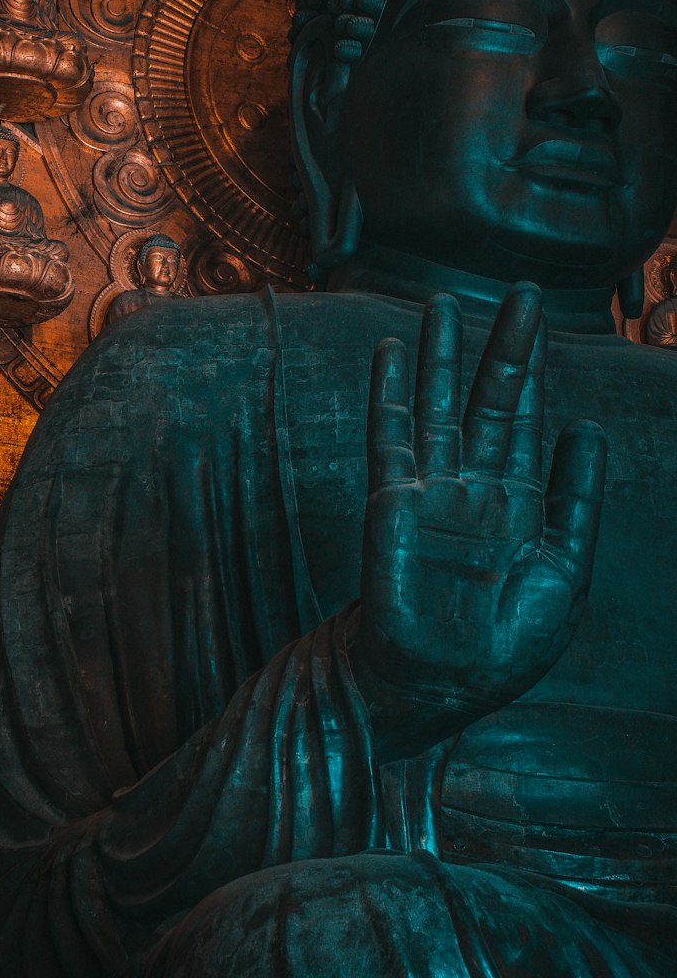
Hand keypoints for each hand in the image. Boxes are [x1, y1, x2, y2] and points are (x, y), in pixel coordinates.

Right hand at [352, 283, 605, 760]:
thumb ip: (576, 500)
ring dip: (441, 357)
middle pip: (490, 401)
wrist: (440, 685)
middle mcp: (474, 487)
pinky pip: (391, 437)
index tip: (543, 320)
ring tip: (441, 304)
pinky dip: (390, 394)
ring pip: (438, 408)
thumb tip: (587, 426)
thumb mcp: (564, 572)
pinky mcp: (392, 501)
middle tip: (523, 293)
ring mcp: (431, 491)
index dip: (537, 371)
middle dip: (506, 348)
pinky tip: (391, 352)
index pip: (528, 422)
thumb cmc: (504, 645)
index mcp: (519, 504)